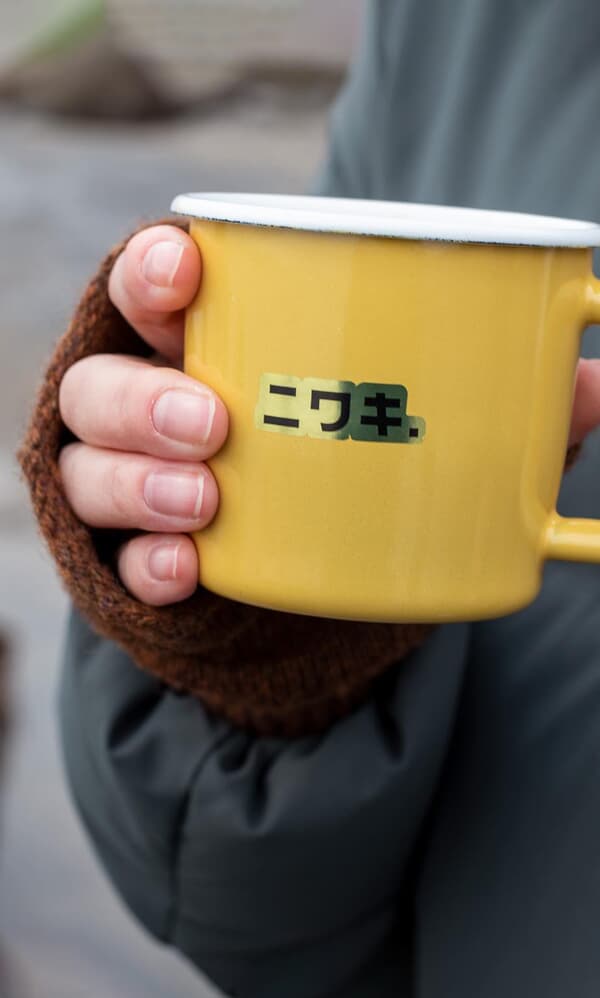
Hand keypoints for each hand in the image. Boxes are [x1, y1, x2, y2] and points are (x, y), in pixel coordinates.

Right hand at [58, 223, 599, 607]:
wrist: (313, 559)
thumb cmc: (351, 460)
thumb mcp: (413, 420)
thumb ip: (491, 402)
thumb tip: (590, 387)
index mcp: (212, 345)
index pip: (152, 287)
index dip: (154, 271)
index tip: (189, 268)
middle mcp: (153, 405)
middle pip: (103, 382)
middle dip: (144, 395)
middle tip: (215, 421)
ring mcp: (134, 483)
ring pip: (90, 466)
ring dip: (137, 479)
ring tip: (206, 500)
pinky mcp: (140, 555)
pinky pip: (117, 559)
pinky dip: (146, 563)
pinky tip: (184, 569)